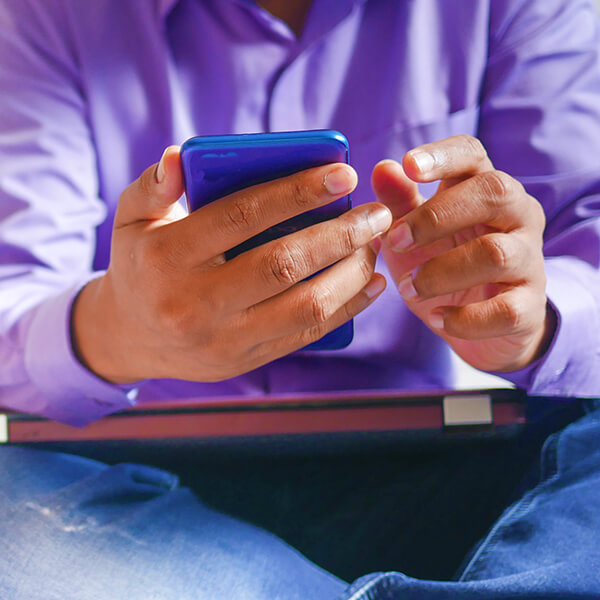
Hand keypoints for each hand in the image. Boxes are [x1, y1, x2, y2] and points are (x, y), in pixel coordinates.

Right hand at [72, 147, 391, 382]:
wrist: (130, 337)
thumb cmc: (141, 266)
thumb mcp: (132, 220)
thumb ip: (153, 186)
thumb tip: (182, 157)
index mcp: (167, 256)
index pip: (242, 216)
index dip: (298, 192)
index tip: (345, 175)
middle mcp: (195, 303)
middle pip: (283, 263)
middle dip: (341, 235)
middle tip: (377, 214)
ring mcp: (223, 339)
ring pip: (305, 306)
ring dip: (352, 274)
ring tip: (375, 247)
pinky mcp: (244, 360)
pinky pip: (305, 335)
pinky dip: (346, 309)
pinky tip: (371, 285)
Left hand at [372, 135, 554, 372]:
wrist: (480, 325)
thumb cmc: (444, 265)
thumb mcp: (415, 234)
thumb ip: (399, 203)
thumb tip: (383, 168)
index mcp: (486, 190)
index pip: (473, 154)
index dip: (444, 156)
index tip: (409, 164)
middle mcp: (518, 216)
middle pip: (494, 193)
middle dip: (437, 216)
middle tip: (395, 241)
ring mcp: (529, 261)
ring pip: (496, 253)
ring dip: (441, 272)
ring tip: (408, 288)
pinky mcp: (529, 307)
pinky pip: (505, 310)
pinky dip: (465, 318)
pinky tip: (437, 318)